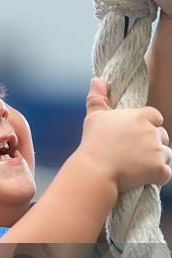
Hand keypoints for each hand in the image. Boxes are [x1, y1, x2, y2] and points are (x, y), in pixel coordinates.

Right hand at [80, 77, 171, 192]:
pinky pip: (166, 174)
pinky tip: (143, 178)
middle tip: (134, 154)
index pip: (156, 117)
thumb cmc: (93, 143)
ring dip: (156, 161)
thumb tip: (97, 79)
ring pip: (166, 155)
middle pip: (162, 137)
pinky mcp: (158, 169)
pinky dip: (157, 177)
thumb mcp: (94, 116)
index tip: (135, 135)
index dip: (148, 126)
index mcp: (140, 116)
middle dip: (153, 144)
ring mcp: (157, 151)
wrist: (95, 170)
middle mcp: (152, 131)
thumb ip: (98, 97)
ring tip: (137, 167)